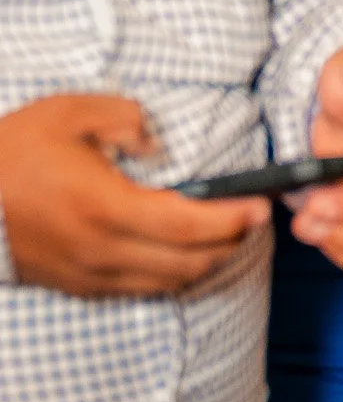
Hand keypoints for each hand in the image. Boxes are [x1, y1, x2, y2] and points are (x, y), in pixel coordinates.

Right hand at [0, 96, 267, 296]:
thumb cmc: (13, 152)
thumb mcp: (68, 113)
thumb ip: (125, 119)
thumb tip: (157, 143)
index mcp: (105, 207)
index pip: (189, 225)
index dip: (232, 220)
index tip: (260, 207)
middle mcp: (103, 250)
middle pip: (189, 262)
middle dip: (230, 243)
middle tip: (251, 220)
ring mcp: (91, 274)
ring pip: (169, 282)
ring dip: (205, 262)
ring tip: (224, 235)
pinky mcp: (79, 286)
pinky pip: (141, 288)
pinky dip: (172, 273)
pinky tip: (181, 251)